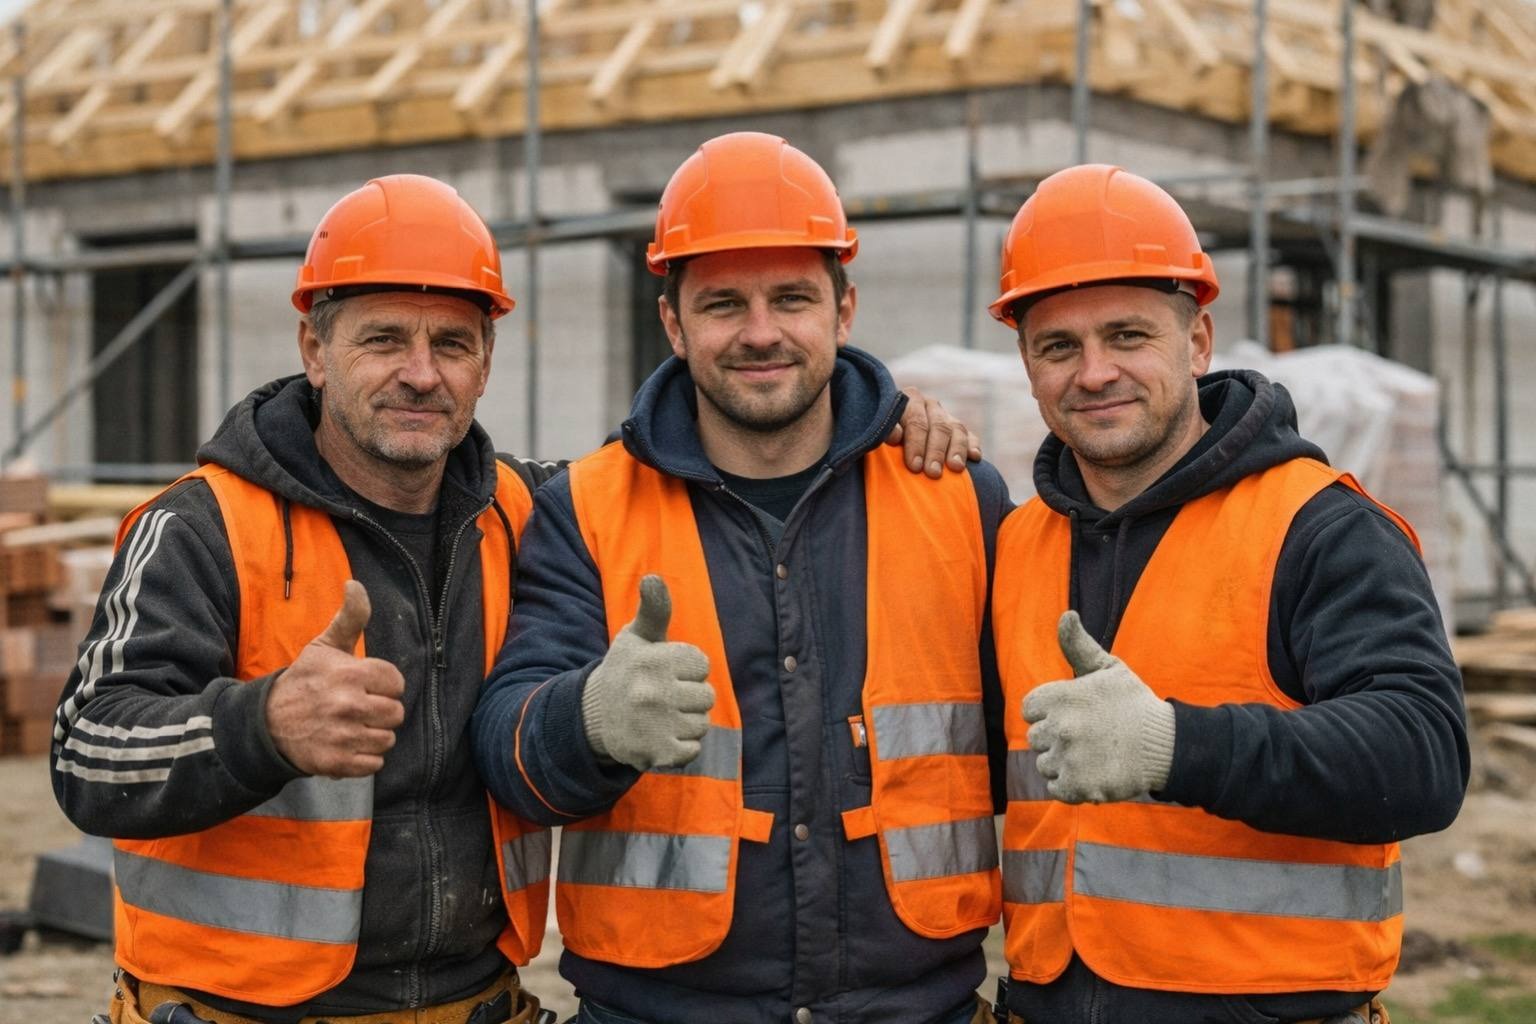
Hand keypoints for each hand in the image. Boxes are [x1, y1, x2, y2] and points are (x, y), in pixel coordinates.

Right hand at [266, 580, 405, 777]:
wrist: (266, 723)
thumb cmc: (304, 681)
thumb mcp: (325, 646)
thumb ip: (350, 617)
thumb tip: (355, 584)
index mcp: (350, 674)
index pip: (396, 682)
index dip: (384, 684)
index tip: (365, 685)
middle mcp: (349, 706)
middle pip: (396, 713)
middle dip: (381, 710)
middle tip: (359, 707)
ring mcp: (343, 737)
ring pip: (388, 740)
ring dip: (373, 735)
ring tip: (352, 726)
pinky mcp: (337, 763)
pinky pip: (374, 764)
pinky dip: (364, 758)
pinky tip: (347, 745)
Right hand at [582, 575, 714, 770]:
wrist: (591, 718)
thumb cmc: (625, 671)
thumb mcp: (636, 637)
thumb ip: (654, 609)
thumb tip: (653, 577)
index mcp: (652, 659)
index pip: (701, 663)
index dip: (687, 668)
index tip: (664, 672)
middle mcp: (652, 691)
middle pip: (707, 696)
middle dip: (689, 697)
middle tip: (662, 697)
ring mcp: (654, 724)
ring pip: (702, 724)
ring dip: (686, 723)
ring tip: (660, 717)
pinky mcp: (655, 753)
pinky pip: (693, 750)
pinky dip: (681, 748)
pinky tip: (660, 737)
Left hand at [887, 386, 983, 477]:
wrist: (893, 438)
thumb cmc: (880, 441)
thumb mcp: (877, 434)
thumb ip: (884, 432)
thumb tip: (895, 436)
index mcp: (906, 400)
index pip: (914, 419)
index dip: (915, 442)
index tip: (914, 465)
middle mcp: (928, 404)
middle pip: (938, 426)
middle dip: (935, 451)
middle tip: (932, 473)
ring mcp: (945, 415)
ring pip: (956, 429)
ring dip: (956, 450)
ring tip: (955, 468)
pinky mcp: (958, 429)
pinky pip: (970, 435)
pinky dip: (973, 445)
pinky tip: (975, 458)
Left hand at [1021, 611, 1175, 803]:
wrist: (1167, 745)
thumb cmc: (1134, 703)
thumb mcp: (1108, 668)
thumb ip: (1079, 645)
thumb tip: (1066, 615)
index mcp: (1060, 696)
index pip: (1029, 709)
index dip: (1049, 713)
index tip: (1074, 715)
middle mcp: (1060, 726)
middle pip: (1036, 738)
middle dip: (1057, 739)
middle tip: (1089, 737)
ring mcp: (1068, 758)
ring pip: (1045, 764)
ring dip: (1064, 763)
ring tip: (1093, 755)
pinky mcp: (1078, 786)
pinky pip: (1056, 788)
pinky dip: (1071, 786)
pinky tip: (1092, 774)